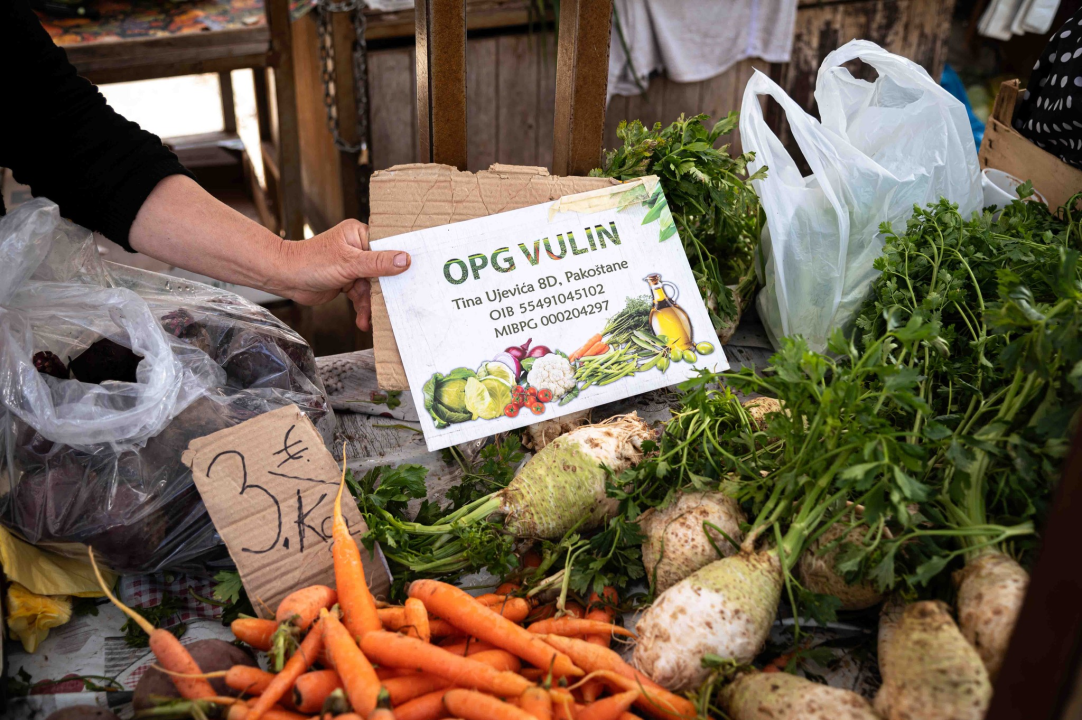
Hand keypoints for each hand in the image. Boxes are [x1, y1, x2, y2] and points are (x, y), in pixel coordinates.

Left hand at [270, 219, 410, 330]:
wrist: (286, 278)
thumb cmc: (311, 262)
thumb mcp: (349, 263)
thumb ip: (378, 263)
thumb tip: (405, 259)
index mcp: (359, 234)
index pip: (387, 246)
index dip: (400, 260)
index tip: (413, 274)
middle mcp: (358, 248)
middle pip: (383, 270)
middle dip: (384, 290)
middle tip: (393, 305)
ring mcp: (353, 265)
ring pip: (372, 286)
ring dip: (371, 304)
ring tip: (371, 319)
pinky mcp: (347, 280)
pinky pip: (362, 295)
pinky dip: (363, 308)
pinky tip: (363, 321)